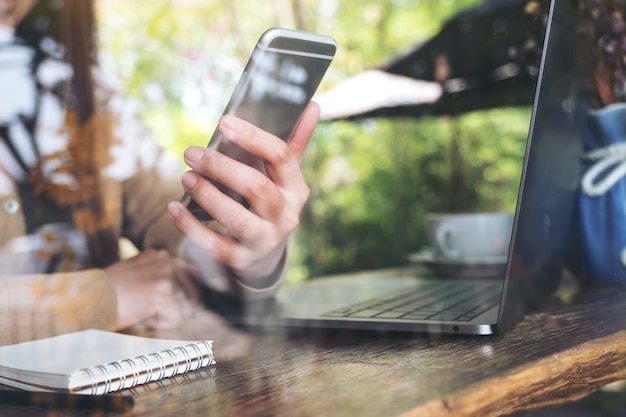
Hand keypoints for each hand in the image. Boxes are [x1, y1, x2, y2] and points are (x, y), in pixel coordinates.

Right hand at [105, 249, 199, 328]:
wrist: (87, 298)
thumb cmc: (110, 294)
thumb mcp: (139, 278)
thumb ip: (162, 280)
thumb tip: (192, 297)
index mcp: (161, 255)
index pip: (191, 278)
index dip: (182, 297)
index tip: (161, 304)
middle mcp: (167, 260)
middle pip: (193, 292)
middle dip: (177, 307)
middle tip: (150, 310)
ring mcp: (167, 273)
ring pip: (187, 305)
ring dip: (168, 315)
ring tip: (144, 310)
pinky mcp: (164, 289)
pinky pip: (177, 315)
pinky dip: (161, 322)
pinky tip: (143, 315)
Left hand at [167, 102, 319, 282]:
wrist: (264, 254)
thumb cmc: (271, 202)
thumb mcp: (285, 176)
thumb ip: (295, 141)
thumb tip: (312, 104)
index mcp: (297, 189)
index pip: (281, 157)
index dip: (252, 138)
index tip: (223, 122)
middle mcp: (285, 216)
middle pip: (257, 188)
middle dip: (221, 167)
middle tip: (191, 153)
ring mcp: (264, 240)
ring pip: (236, 218)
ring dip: (207, 195)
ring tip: (185, 177)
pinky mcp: (241, 259)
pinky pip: (214, 245)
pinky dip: (191, 227)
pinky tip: (174, 208)